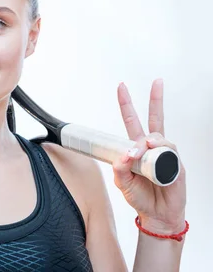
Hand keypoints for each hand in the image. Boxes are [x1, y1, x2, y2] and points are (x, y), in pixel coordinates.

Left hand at [112, 79, 186, 233]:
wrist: (157, 214)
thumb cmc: (140, 197)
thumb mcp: (121, 182)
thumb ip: (119, 168)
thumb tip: (125, 153)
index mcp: (136, 148)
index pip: (132, 121)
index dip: (127, 105)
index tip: (121, 87)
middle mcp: (152, 148)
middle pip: (156, 118)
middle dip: (156, 99)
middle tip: (157, 81)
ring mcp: (165, 154)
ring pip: (159, 136)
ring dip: (146, 141)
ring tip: (139, 151)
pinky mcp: (176, 164)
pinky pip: (169, 150)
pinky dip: (159, 149)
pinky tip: (152, 150)